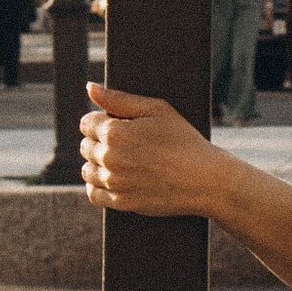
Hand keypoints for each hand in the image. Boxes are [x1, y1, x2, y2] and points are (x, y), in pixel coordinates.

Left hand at [82, 85, 219, 214]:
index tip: (119, 125)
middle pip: (86, 146)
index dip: (101, 121)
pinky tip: (113, 179)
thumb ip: (119, 99)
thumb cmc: (185, 140)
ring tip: (122, 161)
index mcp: (115, 132)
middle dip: (99, 142)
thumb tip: (90, 88)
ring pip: (87, 170)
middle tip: (127, 143)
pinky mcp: (121, 202)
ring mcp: (114, 183)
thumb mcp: (156, 110)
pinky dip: (98, 186)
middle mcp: (110, 158)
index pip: (86, 123)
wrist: (206, 180)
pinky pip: (93, 194)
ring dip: (98, 164)